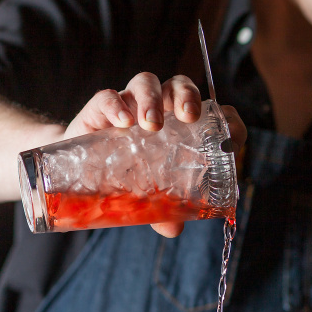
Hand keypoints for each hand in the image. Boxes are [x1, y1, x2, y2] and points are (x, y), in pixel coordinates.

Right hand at [63, 72, 246, 237]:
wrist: (80, 174)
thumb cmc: (125, 178)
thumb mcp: (149, 196)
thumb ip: (164, 210)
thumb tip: (173, 229)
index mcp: (180, 126)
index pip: (211, 112)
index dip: (225, 118)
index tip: (231, 136)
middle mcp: (159, 109)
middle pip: (179, 86)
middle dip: (187, 96)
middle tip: (188, 117)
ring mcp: (129, 105)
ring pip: (147, 83)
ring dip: (152, 98)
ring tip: (150, 124)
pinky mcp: (99, 108)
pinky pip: (108, 96)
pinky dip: (116, 106)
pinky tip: (122, 122)